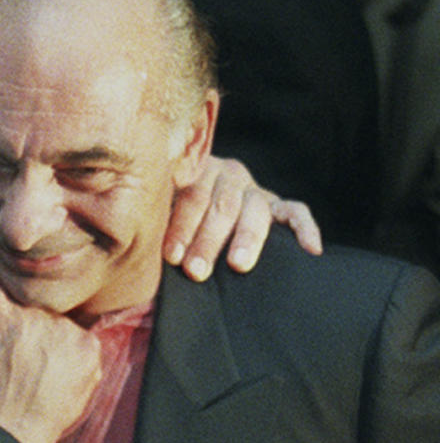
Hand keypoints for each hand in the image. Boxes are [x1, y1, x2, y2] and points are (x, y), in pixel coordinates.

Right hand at [0, 282, 101, 442]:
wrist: (4, 432)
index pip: (4, 294)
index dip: (3, 318)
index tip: (2, 337)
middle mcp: (29, 309)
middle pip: (33, 307)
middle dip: (27, 328)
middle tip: (17, 357)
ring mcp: (62, 328)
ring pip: (58, 324)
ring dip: (51, 342)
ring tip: (35, 370)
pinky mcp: (86, 347)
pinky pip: (82, 343)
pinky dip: (72, 359)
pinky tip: (53, 376)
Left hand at [164, 156, 322, 280]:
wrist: (198, 211)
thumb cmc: (170, 222)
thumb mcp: (159, 213)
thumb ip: (154, 219)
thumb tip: (133, 235)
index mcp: (196, 171)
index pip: (191, 197)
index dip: (181, 227)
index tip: (171, 256)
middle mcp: (228, 175)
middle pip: (222, 206)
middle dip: (208, 241)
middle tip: (196, 270)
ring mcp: (254, 190)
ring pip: (255, 210)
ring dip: (246, 238)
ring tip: (238, 264)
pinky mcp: (278, 205)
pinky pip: (296, 212)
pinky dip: (305, 228)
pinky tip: (310, 250)